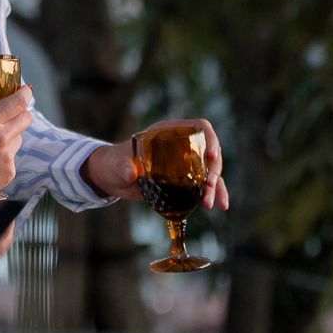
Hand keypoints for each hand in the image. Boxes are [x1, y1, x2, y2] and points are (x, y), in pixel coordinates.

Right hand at [0, 76, 32, 207]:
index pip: (19, 101)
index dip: (25, 93)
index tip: (24, 90)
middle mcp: (2, 138)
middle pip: (26, 118)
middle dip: (21, 113)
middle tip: (9, 114)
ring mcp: (8, 157)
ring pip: (19, 139)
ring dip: (11, 136)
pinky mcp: (9, 173)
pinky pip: (12, 158)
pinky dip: (4, 156)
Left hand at [82, 118, 229, 208]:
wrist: (113, 178)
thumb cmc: (114, 163)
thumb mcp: (117, 164)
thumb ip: (124, 167)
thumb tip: (131, 172)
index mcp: (169, 132)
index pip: (199, 127)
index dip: (209, 138)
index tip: (211, 155)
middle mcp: (181, 144)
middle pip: (209, 150)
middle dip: (213, 169)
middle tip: (208, 185)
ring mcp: (185, 162)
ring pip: (210, 170)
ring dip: (216, 186)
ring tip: (213, 203)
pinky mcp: (185, 179)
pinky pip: (205, 184)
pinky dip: (214, 193)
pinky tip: (220, 205)